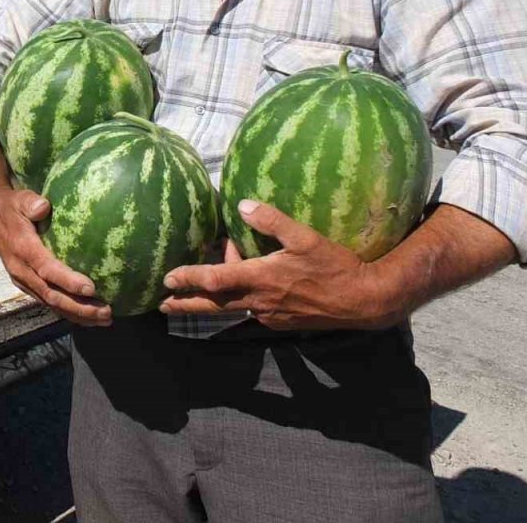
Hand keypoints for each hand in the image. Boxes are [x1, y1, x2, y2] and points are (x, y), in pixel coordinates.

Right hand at [0, 187, 111, 326]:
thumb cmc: (11, 207)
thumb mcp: (19, 199)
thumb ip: (31, 203)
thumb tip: (44, 207)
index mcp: (22, 250)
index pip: (47, 269)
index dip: (68, 281)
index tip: (91, 289)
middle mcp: (21, 270)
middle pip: (52, 296)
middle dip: (80, 308)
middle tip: (106, 313)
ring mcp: (23, 280)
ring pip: (51, 304)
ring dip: (78, 314)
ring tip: (104, 320)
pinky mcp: (26, 284)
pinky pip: (48, 301)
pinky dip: (69, 311)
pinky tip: (89, 315)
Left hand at [158, 199, 404, 329]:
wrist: (364, 302)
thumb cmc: (335, 266)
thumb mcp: (306, 237)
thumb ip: (273, 221)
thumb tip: (243, 206)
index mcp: (261, 279)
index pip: (215, 280)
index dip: (190, 278)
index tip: (168, 279)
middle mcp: (259, 302)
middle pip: (214, 304)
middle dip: (186, 304)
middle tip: (162, 305)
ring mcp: (270, 315)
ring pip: (232, 306)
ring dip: (211, 300)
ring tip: (192, 295)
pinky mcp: (281, 321)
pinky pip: (252, 308)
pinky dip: (240, 296)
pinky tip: (244, 284)